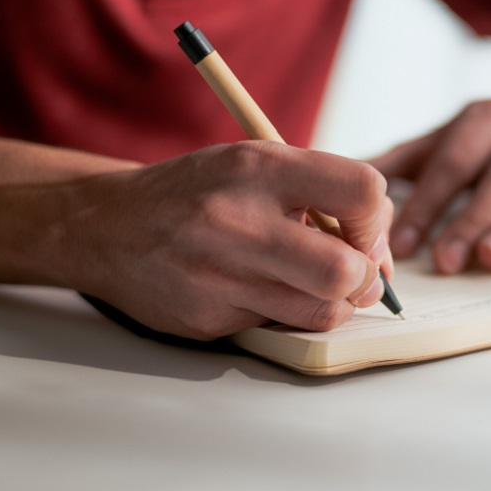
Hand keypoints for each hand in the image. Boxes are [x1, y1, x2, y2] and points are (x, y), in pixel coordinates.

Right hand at [63, 142, 392, 339]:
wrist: (108, 226)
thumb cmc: (198, 193)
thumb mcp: (255, 163)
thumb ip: (320, 192)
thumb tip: (382, 249)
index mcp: (259, 167)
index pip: (362, 192)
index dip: (377, 220)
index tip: (363, 229)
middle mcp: (239, 219)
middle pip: (346, 270)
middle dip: (366, 278)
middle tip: (356, 273)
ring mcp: (220, 274)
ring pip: (322, 311)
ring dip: (334, 304)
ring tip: (314, 284)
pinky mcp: (207, 319)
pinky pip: (278, 326)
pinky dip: (286, 314)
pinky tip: (262, 291)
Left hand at [371, 99, 490, 273]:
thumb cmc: (477, 146)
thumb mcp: (437, 141)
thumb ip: (395, 163)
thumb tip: (338, 183)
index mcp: (487, 118)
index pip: (454, 163)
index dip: (428, 203)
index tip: (401, 244)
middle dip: (472, 221)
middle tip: (445, 261)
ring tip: (488, 261)